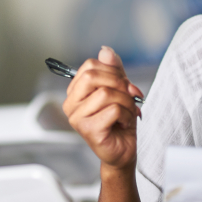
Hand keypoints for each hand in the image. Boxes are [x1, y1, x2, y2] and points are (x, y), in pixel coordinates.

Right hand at [63, 46, 144, 171]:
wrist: (123, 150)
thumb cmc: (119, 122)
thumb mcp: (120, 90)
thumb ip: (113, 70)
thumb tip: (105, 51)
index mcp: (75, 92)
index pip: (89, 66)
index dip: (112, 71)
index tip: (125, 84)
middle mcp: (71, 104)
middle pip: (92, 76)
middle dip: (119, 83)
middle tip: (130, 95)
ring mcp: (77, 118)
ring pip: (106, 93)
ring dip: (126, 102)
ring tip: (128, 112)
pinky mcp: (88, 130)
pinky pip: (113, 110)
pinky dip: (126, 114)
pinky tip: (124, 123)